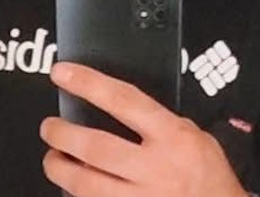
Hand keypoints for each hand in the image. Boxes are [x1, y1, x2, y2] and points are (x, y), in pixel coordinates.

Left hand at [41, 62, 246, 196]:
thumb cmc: (210, 178)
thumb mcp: (197, 137)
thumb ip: (160, 123)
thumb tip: (118, 107)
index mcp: (172, 137)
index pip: (123, 101)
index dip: (88, 84)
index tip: (62, 74)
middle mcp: (156, 169)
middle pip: (96, 148)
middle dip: (63, 135)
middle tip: (49, 127)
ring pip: (86, 185)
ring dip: (60, 170)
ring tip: (52, 159)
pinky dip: (78, 196)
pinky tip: (72, 188)